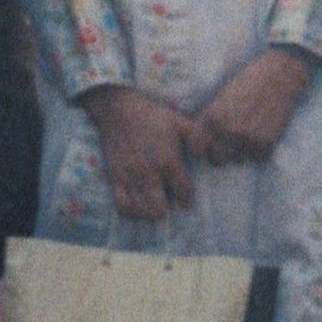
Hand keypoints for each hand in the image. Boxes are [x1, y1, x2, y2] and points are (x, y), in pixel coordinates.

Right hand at [88, 86, 197, 220]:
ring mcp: (130, 178)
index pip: (184, 193)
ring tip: (153, 204)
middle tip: (167, 202)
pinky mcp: (115, 179)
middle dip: (167, 209)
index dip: (187, 198)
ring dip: (149, 212)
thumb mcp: (181, 122)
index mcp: (168, 161)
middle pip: (159, 210)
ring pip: (141, 211)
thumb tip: (207, 156)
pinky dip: (131, 211)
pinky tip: (137, 205)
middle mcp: (149, 174)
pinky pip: (122, 206)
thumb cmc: (153, 116)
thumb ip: (199, 138)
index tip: (186, 198)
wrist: (119, 110)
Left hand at [191, 51, 317, 169]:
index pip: (197, 148)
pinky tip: (263, 133)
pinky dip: (260, 150)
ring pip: (238, 160)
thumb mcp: (222, 95)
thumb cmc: (250, 79)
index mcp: (212, 116)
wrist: (281, 73)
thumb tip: (197, 135)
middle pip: (216, 160)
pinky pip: (258, 158)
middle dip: (222, 154)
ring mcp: (247, 139)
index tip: (208, 144)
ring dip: (242, 152)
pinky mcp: (267, 143)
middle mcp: (227, 130)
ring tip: (250, 133)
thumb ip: (209, 117)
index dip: (202, 147)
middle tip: (230, 143)